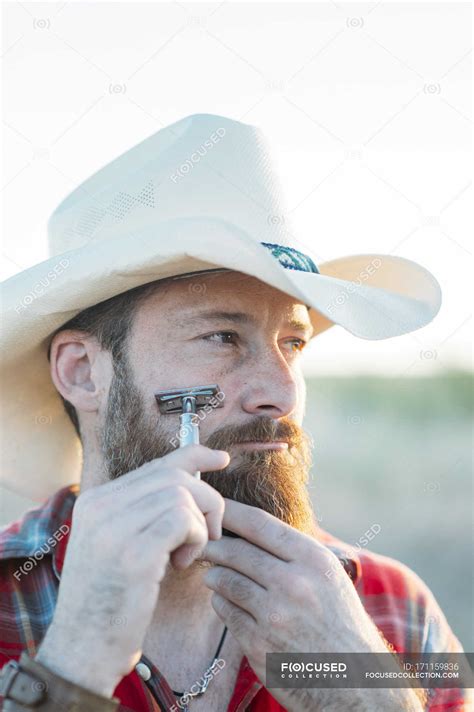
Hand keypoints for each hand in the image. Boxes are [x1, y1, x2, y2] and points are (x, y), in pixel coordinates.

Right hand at [36, 445, 228, 697]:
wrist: (80, 651)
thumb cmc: (108, 601)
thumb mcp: (117, 544)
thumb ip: (143, 511)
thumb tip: (189, 479)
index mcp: (95, 500)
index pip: (156, 464)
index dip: (195, 456)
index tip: (221, 459)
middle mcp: (100, 505)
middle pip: (175, 475)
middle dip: (206, 499)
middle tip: (209, 533)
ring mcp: (113, 527)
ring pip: (182, 495)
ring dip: (198, 525)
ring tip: (185, 556)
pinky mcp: (133, 553)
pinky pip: (183, 520)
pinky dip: (195, 538)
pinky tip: (182, 563)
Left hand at [200, 500, 403, 711]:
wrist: (353, 681)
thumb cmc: (338, 620)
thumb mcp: (327, 575)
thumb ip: (292, 551)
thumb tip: (247, 526)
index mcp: (313, 559)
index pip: (259, 524)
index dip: (230, 511)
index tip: (213, 505)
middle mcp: (294, 583)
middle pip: (236, 551)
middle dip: (214, 545)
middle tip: (202, 542)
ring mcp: (274, 615)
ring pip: (225, 581)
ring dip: (214, 575)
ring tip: (214, 574)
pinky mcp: (258, 644)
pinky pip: (226, 612)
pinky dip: (221, 603)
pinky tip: (226, 602)